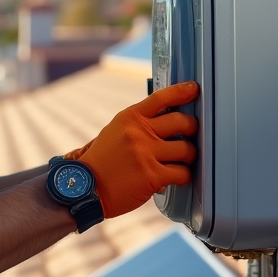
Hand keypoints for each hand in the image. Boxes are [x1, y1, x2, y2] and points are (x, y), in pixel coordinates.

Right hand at [73, 82, 198, 217]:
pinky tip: (176, 178)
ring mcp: (146, 153)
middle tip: (188, 137)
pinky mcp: (152, 175)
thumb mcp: (115, 132)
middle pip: (182, 121)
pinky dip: (183, 176)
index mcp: (129, 118)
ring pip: (187, 149)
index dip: (181, 91)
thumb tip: (169, 121)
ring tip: (180, 162)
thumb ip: (138, 125)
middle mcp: (138, 132)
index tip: (193, 89)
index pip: (160, 98)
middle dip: (191, 130)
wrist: (84, 187)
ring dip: (188, 156)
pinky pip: (183, 173)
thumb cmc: (102, 161)